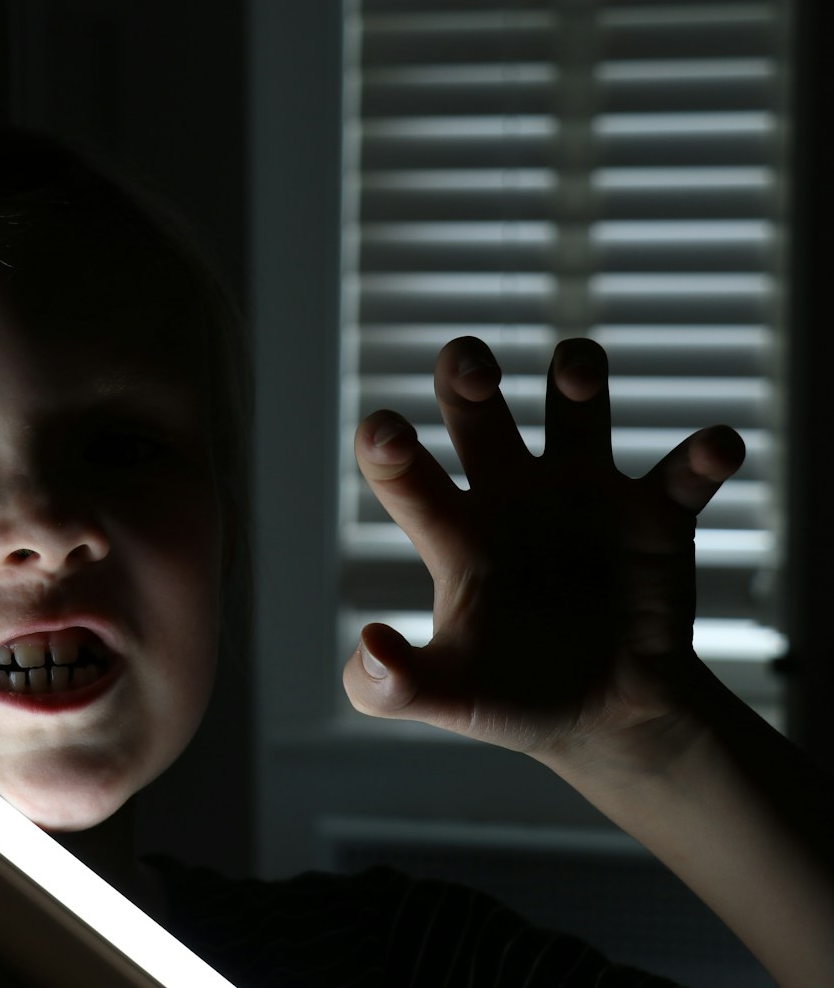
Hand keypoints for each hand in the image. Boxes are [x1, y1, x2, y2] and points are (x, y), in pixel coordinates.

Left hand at [343, 336, 744, 764]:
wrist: (606, 720)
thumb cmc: (510, 699)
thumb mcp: (446, 699)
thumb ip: (389, 687)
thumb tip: (372, 646)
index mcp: (453, 532)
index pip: (405, 475)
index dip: (388, 448)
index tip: (384, 430)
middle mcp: (509, 494)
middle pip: (477, 411)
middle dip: (467, 374)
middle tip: (471, 365)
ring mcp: (583, 494)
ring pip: (576, 408)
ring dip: (577, 376)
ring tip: (577, 376)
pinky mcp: (655, 516)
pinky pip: (682, 471)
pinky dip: (703, 454)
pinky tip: (713, 448)